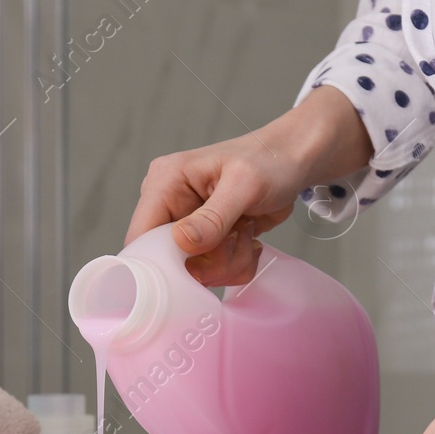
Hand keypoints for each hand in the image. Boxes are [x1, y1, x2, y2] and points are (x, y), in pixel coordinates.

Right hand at [125, 86, 372, 286]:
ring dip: (227, 263)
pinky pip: (214, 272)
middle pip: (170, 263)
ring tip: (246, 232)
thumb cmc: (269, 161)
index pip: (141, 237)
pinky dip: (235, 264)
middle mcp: (169, 206)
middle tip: (237, 238)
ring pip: (195, 272)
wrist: (294, 162)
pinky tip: (247, 238)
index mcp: (165, 183)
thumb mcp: (244, 185)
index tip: (197, 269)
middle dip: (208, 262)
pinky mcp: (206, 241)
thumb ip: (213, 217)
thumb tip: (182, 243)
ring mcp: (187, 226)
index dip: (162, 263)